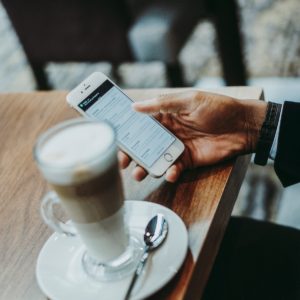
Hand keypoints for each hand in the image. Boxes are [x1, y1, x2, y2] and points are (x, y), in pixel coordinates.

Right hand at [118, 91, 266, 181]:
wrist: (242, 127)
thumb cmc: (217, 108)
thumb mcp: (189, 100)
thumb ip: (162, 104)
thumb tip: (134, 106)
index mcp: (165, 116)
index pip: (141, 124)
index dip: (127, 132)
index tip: (114, 139)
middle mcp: (168, 133)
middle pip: (144, 145)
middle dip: (131, 154)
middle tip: (122, 162)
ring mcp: (177, 148)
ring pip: (155, 160)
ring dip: (145, 168)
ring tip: (138, 174)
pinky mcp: (187, 161)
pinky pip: (173, 169)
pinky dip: (170, 173)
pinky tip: (170, 173)